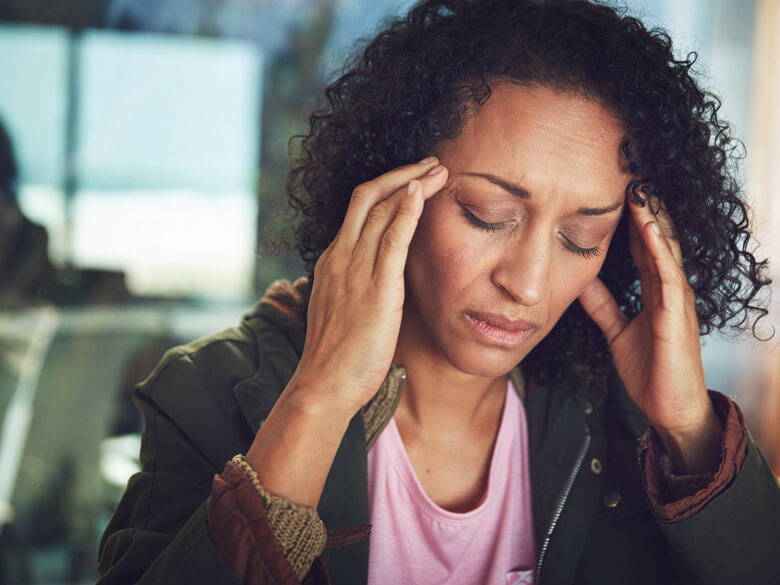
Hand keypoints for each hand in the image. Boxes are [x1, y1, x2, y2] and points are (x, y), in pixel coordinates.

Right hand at [293, 157, 448, 414]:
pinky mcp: (375, 288)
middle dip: (402, 173)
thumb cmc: (337, 357)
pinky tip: (422, 192)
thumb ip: (359, 287)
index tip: (413, 180)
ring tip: (440, 170)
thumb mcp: (345, 311)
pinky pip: (391, 238)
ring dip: (412, 183)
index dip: (388, 189)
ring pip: (381, 209)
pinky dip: (407, 211)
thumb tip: (381, 281)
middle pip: (368, 197)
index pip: (358, 210)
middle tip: (431, 162)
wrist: (324, 385)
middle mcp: (340, 256)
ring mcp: (355, 270)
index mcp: (333, 261)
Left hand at [578, 192, 722, 472]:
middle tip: (630, 172)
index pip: (641, 245)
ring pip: (664, 249)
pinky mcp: (677, 316)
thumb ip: (603, 305)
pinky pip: (668, 277)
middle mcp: (668, 288)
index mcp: (654, 289)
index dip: (629, 217)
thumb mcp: (617, 330)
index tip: (614, 189)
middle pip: (655, 238)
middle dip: (643, 207)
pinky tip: (648, 229)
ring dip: (652, 218)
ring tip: (640, 188)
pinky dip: (658, 251)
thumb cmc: (649, 369)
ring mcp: (676, 299)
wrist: (669, 407)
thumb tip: (579, 282)